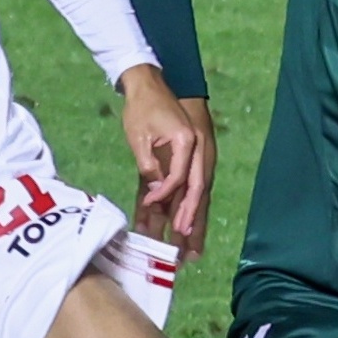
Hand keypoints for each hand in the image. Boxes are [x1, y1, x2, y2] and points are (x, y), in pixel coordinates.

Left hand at [117, 65, 209, 255]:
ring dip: (194, 225)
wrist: (149, 83)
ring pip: (196, 198)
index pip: (180, 177)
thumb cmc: (143, 106)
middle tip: (188, 253)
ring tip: (192, 253)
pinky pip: (187, 192)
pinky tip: (182, 231)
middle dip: (192, 224)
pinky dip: (185, 212)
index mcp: (187, 142)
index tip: (152, 206)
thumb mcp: (139, 135)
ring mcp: (196, 158)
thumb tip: (153, 193)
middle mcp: (198, 153)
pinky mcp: (186, 162)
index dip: (165, 194)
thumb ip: (148, 164)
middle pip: (197, 194)